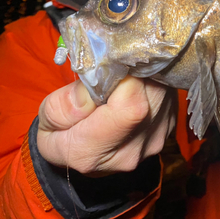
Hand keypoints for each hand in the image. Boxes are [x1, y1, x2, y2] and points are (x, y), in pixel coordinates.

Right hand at [37, 76, 175, 176]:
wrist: (83, 153)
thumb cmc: (61, 132)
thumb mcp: (46, 120)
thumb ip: (63, 106)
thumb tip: (93, 86)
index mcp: (94, 153)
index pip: (131, 107)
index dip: (124, 80)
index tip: (108, 69)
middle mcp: (133, 151)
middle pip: (153, 94)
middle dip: (135, 74)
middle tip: (116, 71)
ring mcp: (156, 140)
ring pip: (164, 90)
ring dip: (146, 77)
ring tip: (125, 80)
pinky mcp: (170, 126)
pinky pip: (169, 94)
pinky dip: (154, 84)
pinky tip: (137, 88)